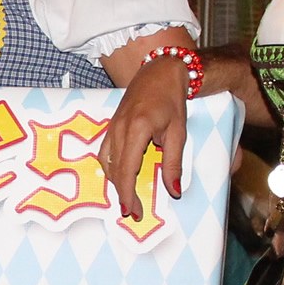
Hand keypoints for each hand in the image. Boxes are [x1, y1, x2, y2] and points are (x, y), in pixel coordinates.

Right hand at [97, 57, 189, 219]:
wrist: (160, 71)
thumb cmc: (172, 99)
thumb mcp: (179, 132)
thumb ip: (173, 163)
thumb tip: (173, 191)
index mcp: (137, 128)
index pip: (127, 170)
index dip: (129, 194)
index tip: (134, 212)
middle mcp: (119, 128)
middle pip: (114, 170)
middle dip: (122, 194)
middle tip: (133, 213)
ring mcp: (111, 126)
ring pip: (106, 163)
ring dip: (114, 183)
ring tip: (126, 198)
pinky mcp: (110, 126)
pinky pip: (104, 153)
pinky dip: (110, 169)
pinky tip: (119, 177)